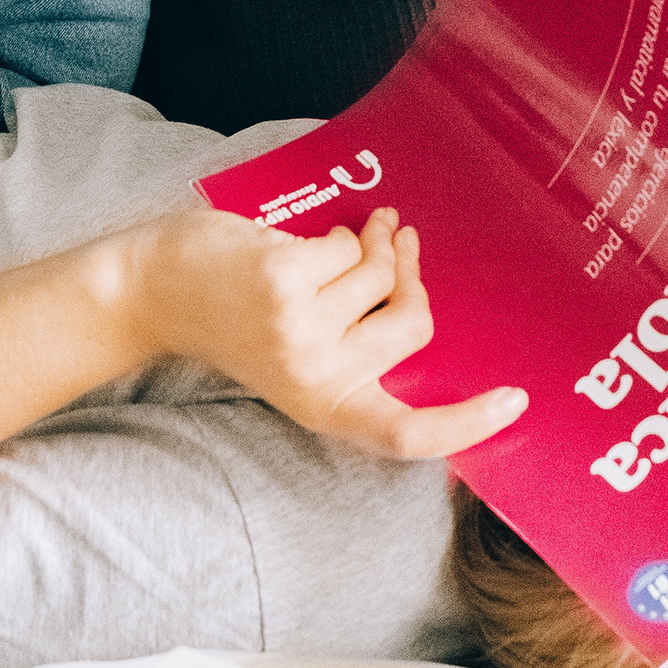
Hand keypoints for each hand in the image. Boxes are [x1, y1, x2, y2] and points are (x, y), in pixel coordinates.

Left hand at [121, 207, 527, 458]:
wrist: (154, 294)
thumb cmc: (232, 319)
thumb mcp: (297, 358)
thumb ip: (355, 344)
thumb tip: (418, 290)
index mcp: (327, 407)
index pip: (408, 435)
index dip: (467, 423)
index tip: (514, 402)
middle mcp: (319, 379)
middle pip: (414, 322)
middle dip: (411, 273)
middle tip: (399, 244)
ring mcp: (302, 331)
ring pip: (381, 273)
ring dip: (374, 242)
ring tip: (357, 232)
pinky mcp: (287, 284)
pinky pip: (350, 246)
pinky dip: (338, 234)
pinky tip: (312, 238)